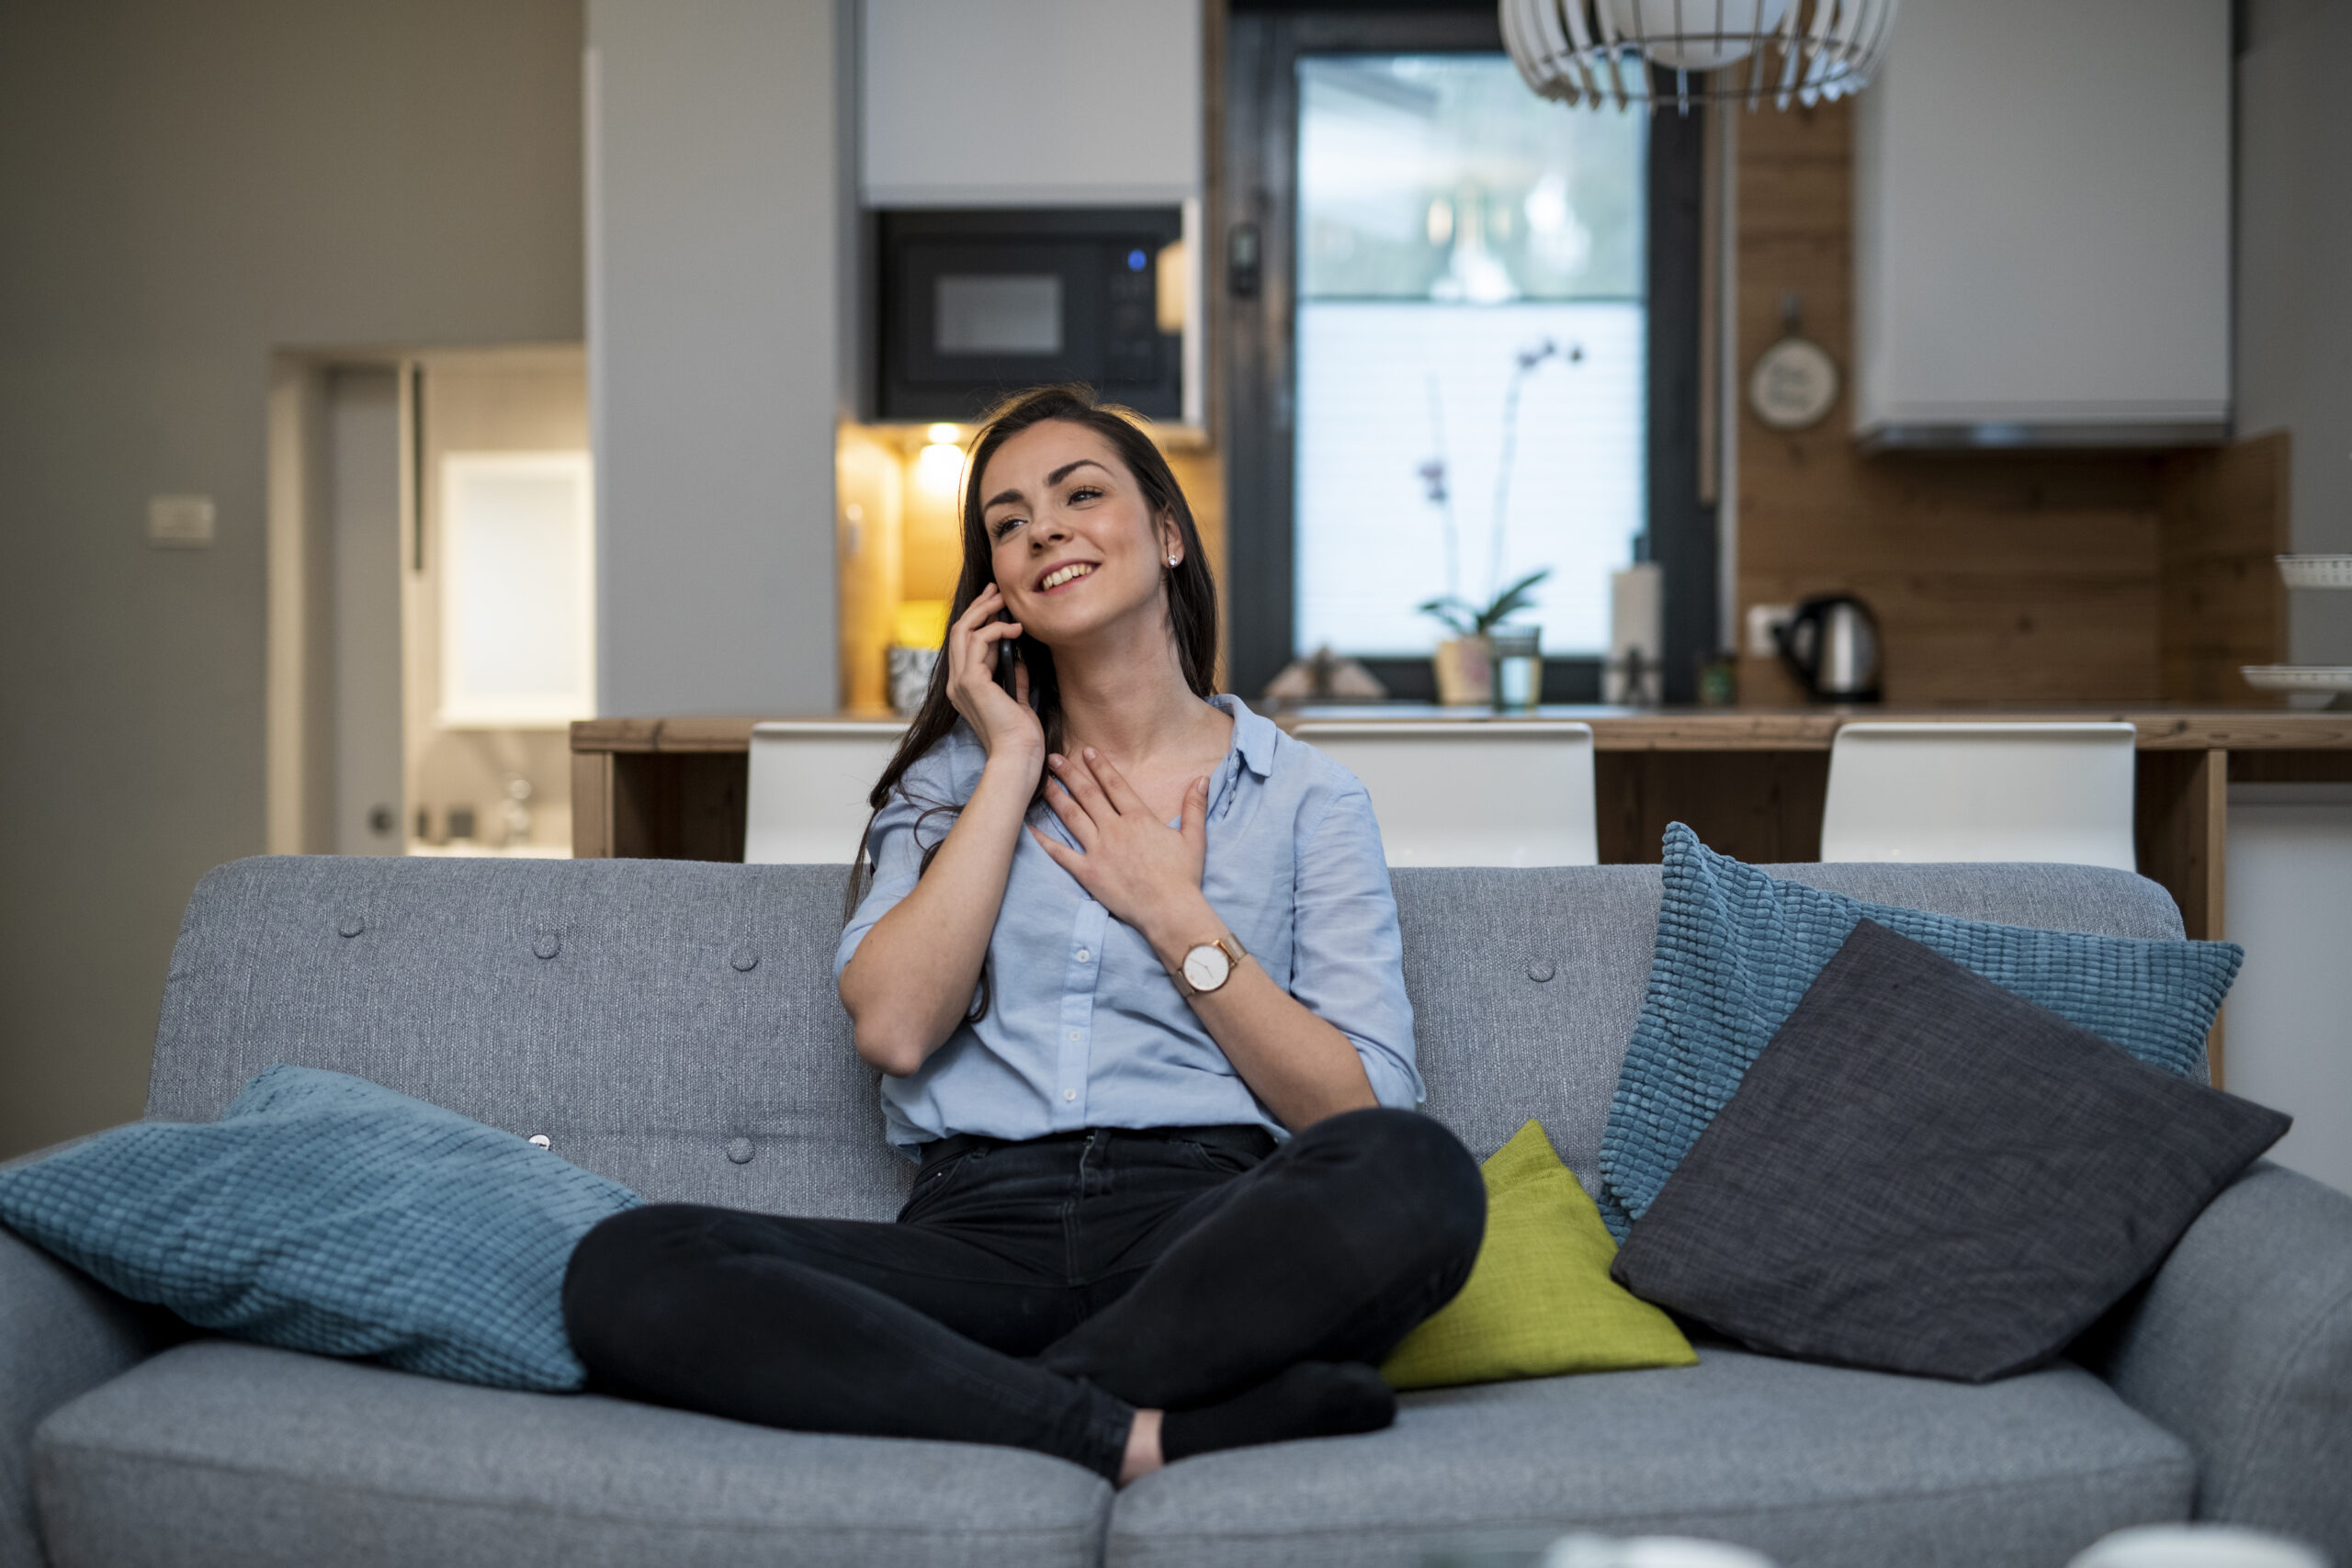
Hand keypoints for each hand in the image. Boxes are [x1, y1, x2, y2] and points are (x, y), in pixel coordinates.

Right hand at [945, 584, 1044, 773]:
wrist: (1018, 754)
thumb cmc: (1021, 734)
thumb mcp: (1017, 697)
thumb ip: (1012, 676)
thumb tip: (1016, 655)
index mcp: (964, 688)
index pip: (964, 644)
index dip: (978, 620)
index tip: (996, 603)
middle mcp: (956, 683)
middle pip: (958, 631)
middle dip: (978, 607)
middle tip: (997, 591)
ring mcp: (960, 682)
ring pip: (963, 631)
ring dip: (986, 612)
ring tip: (1007, 603)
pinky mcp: (971, 681)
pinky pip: (979, 641)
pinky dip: (997, 630)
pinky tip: (1016, 630)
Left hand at [1031, 749, 1212, 952]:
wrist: (1170, 910)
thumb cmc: (1183, 876)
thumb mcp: (1194, 838)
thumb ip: (1194, 807)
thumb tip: (1202, 779)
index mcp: (1139, 818)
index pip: (1115, 785)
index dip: (1100, 766)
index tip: (1087, 751)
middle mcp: (1115, 829)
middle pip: (1088, 795)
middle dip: (1070, 774)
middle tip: (1053, 759)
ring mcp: (1099, 850)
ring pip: (1072, 817)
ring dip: (1057, 798)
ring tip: (1043, 783)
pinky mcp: (1088, 872)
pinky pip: (1061, 854)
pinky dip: (1045, 841)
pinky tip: (1031, 828)